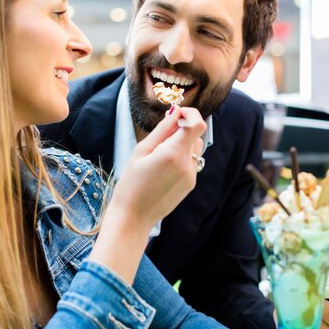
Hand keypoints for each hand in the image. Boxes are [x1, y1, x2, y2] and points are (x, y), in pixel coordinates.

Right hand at [106, 104, 205, 231]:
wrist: (134, 216)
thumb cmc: (131, 183)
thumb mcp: (141, 151)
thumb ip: (162, 130)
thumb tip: (176, 111)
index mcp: (173, 153)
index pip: (197, 124)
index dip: (190, 114)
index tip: (177, 114)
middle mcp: (187, 165)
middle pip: (196, 135)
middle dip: (182, 130)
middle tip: (160, 138)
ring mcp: (191, 176)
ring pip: (195, 148)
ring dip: (183, 144)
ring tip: (160, 155)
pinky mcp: (191, 184)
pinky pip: (191, 163)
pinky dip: (181, 158)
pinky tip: (163, 169)